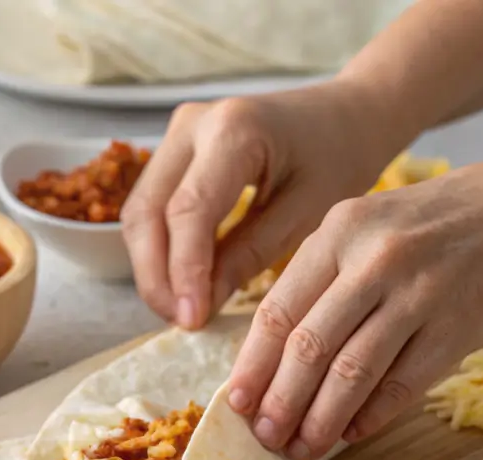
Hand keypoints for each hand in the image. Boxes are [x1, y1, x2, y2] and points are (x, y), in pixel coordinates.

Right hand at [121, 79, 398, 328]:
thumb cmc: (337, 159)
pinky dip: (159, 248)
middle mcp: (193, 124)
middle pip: (146, 211)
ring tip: (181, 308)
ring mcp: (177, 133)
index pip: (189, 211)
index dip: (183, 271)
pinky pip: (150, 206)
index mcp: (235, 130)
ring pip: (138, 212)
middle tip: (181, 321)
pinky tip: (182, 282)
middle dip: (156, 275)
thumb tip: (199, 305)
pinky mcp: (173, 149)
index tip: (192, 319)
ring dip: (151, 266)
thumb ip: (249, 256)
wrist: (344, 115)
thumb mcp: (306, 215)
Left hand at [226, 160, 482, 459]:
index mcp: (339, 231)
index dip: (252, 364)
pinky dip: (371, 415)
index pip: (278, 310)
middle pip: (308, 347)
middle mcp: (373, 261)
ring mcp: (417, 295)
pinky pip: (401, 385)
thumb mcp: (367, 224)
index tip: (235, 402)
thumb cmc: (436, 222)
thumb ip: (323, 277)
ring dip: (320, 419)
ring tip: (302, 448)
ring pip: (351, 372)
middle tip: (264, 436)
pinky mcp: (455, 328)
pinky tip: (352, 434)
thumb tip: (276, 355)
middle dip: (279, 401)